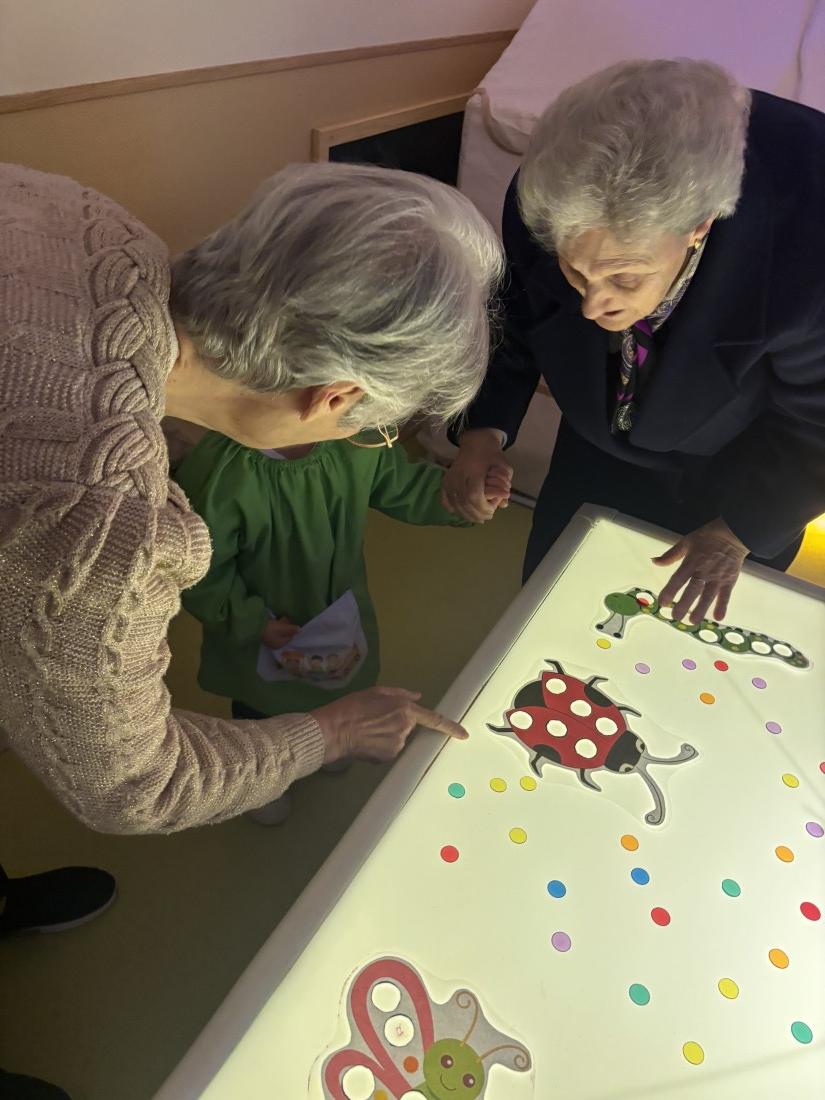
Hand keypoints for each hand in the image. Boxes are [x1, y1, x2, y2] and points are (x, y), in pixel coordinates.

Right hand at [262, 616, 299, 648]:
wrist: (255, 626)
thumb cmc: (271, 629)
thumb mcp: (283, 628)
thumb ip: (292, 629)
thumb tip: (299, 630)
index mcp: (279, 644)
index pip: (289, 637)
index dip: (291, 630)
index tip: (290, 623)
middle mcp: (274, 643)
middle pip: (284, 634)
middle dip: (286, 627)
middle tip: (285, 619)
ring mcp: (269, 639)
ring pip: (279, 631)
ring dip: (281, 625)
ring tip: (281, 619)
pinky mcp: (265, 633)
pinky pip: (273, 629)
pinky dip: (275, 625)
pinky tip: (275, 620)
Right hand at [311, 686, 468, 764]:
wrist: (334, 730)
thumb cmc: (352, 707)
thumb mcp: (376, 692)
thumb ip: (400, 694)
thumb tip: (418, 697)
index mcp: (404, 710)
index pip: (434, 720)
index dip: (451, 727)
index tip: (463, 734)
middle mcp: (405, 729)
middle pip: (408, 726)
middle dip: (397, 722)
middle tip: (376, 719)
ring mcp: (397, 745)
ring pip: (399, 739)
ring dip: (388, 734)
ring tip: (368, 730)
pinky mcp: (388, 757)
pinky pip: (389, 750)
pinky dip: (381, 745)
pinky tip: (366, 740)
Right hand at [441, 429, 512, 522]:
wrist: (476, 442)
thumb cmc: (491, 455)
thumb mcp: (504, 467)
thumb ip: (504, 486)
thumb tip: (504, 504)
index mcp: (474, 470)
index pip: (474, 495)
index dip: (482, 508)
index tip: (491, 512)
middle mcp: (459, 475)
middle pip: (464, 502)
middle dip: (476, 514)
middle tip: (486, 518)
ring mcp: (450, 478)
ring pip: (454, 503)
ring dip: (466, 514)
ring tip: (477, 519)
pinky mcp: (445, 481)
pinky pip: (445, 499)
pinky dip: (452, 508)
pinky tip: (461, 512)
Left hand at [653, 518, 747, 623]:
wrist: (732, 534)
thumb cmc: (708, 537)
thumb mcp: (686, 542)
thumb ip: (671, 555)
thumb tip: (654, 561)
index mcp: (691, 562)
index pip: (678, 579)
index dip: (670, 591)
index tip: (663, 602)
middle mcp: (704, 571)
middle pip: (692, 590)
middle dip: (684, 604)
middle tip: (676, 617)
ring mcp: (717, 577)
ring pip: (708, 595)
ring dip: (701, 609)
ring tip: (693, 621)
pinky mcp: (729, 580)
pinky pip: (726, 595)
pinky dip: (722, 606)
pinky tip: (718, 617)